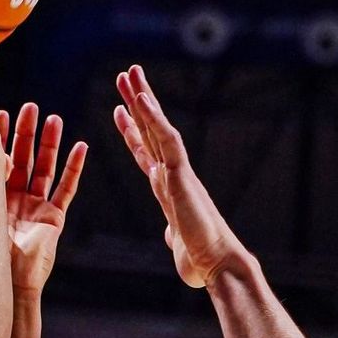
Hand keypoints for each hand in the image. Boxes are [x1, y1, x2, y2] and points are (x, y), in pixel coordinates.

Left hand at [0, 94, 86, 299]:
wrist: (5, 281)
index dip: (1, 137)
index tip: (0, 112)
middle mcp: (15, 200)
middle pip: (24, 159)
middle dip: (26, 133)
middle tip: (29, 108)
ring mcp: (36, 209)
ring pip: (45, 169)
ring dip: (49, 144)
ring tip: (53, 118)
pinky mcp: (54, 219)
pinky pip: (67, 189)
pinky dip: (75, 168)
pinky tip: (81, 146)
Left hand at [114, 64, 243, 288]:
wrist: (217, 264)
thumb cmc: (201, 260)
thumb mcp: (178, 243)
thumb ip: (173, 235)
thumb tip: (172, 236)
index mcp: (167, 187)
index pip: (146, 151)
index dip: (133, 130)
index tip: (120, 111)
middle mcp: (172, 174)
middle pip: (150, 130)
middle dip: (137, 102)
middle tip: (126, 74)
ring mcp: (177, 171)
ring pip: (157, 127)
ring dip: (143, 99)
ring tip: (129, 73)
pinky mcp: (182, 175)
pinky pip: (166, 140)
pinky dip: (154, 119)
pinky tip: (141, 99)